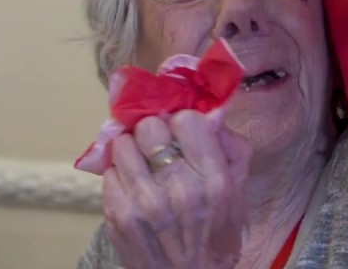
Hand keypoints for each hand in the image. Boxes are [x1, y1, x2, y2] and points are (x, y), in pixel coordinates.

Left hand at [102, 110, 251, 268]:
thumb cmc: (217, 235)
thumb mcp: (238, 191)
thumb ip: (229, 146)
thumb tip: (209, 112)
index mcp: (214, 180)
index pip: (187, 119)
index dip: (183, 123)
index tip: (182, 134)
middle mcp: (180, 188)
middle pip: (150, 126)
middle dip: (154, 132)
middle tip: (158, 145)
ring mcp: (145, 203)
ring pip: (123, 144)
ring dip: (133, 150)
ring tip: (143, 164)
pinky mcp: (119, 215)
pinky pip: (109, 171)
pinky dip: (120, 174)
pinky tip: (133, 186)